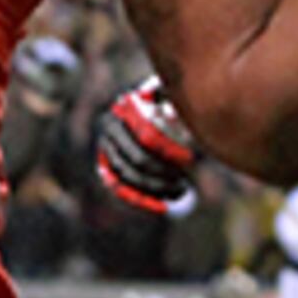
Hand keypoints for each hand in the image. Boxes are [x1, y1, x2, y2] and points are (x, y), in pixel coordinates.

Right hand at [96, 79, 197, 216]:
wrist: (156, 116)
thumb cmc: (172, 102)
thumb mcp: (175, 91)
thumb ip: (175, 93)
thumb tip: (172, 108)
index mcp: (124, 110)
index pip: (146, 136)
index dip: (168, 150)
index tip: (191, 159)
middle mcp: (108, 130)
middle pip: (137, 159)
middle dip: (163, 173)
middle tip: (185, 180)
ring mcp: (106, 152)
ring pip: (128, 177)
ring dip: (155, 188)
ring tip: (181, 191)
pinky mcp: (108, 171)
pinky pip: (122, 190)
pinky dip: (141, 200)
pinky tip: (163, 206)